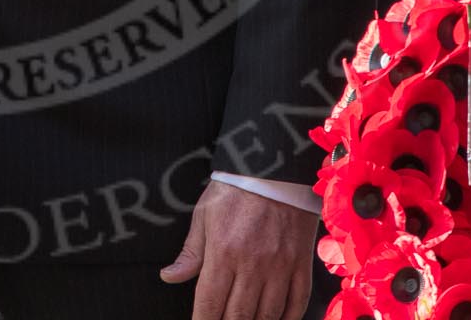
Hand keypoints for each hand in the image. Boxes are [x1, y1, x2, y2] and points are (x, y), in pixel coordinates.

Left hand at [160, 181, 315, 319]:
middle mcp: (253, 263)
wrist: (276, 166)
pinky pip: (297, 303)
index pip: (209, 303)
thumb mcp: (205, 214)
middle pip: (238, 316)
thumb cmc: (235, 189)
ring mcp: (281, 266)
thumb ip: (190, 252)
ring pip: (268, 315)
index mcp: (223, 251)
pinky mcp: (302, 263)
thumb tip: (169, 277)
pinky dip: (287, 319)